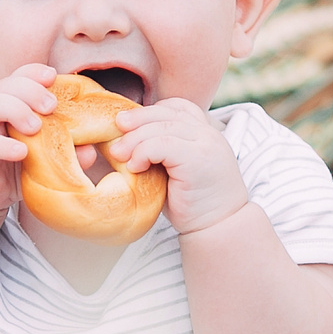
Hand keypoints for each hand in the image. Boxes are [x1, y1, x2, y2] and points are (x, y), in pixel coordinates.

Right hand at [0, 63, 56, 219]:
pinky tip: (20, 152)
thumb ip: (64, 154)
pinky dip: (2, 146)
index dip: (34, 73)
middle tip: (51, 105)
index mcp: (9, 104)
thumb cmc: (10, 169)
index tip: (53, 76)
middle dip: (30, 90)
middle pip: (6, 86)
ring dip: (15, 110)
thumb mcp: (40, 161)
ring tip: (36, 126)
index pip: (19, 78)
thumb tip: (91, 152)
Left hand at [110, 99, 247, 235]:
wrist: (218, 227)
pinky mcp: (198, 158)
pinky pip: (162, 144)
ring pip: (161, 127)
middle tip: (114, 130)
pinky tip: (134, 166)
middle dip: (136, 120)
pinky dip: (142, 152)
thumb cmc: (192, 203)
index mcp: (205, 133)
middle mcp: (208, 134)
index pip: (177, 107)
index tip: (129, 126)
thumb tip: (125, 139)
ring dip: (134, 139)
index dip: (150, 112)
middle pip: (166, 112)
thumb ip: (161, 151)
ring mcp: (206, 144)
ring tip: (118, 154)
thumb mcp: (175, 170)